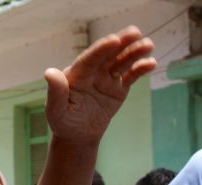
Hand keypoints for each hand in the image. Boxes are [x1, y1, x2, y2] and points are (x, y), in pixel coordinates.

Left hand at [44, 25, 156, 145]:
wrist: (77, 135)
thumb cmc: (63, 121)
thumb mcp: (55, 110)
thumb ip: (55, 92)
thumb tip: (50, 72)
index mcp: (76, 74)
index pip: (90, 59)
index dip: (101, 50)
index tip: (113, 40)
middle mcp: (93, 71)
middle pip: (108, 55)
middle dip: (121, 43)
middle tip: (134, 32)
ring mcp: (107, 78)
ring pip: (122, 62)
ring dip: (135, 52)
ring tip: (148, 44)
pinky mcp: (119, 87)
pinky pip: (131, 76)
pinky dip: (141, 69)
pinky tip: (151, 63)